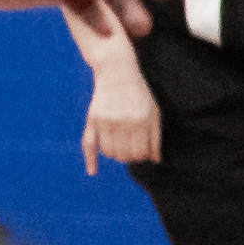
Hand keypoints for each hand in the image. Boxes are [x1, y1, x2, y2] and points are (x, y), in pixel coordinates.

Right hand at [78, 59, 158, 174]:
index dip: (142, 156)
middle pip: (124, 155)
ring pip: (109, 152)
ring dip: (115, 154)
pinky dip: (90, 159)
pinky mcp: (92, 120)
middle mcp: (122, 123)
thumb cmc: (140, 94)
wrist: (117, 73)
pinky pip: (88, 144)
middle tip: (132, 149)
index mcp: (140, 121)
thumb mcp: (154, 112)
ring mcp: (105, 122)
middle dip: (129, 156)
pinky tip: (93, 171)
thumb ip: (155, 137)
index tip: (143, 153)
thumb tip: (155, 160)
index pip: (140, 152)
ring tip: (121, 146)